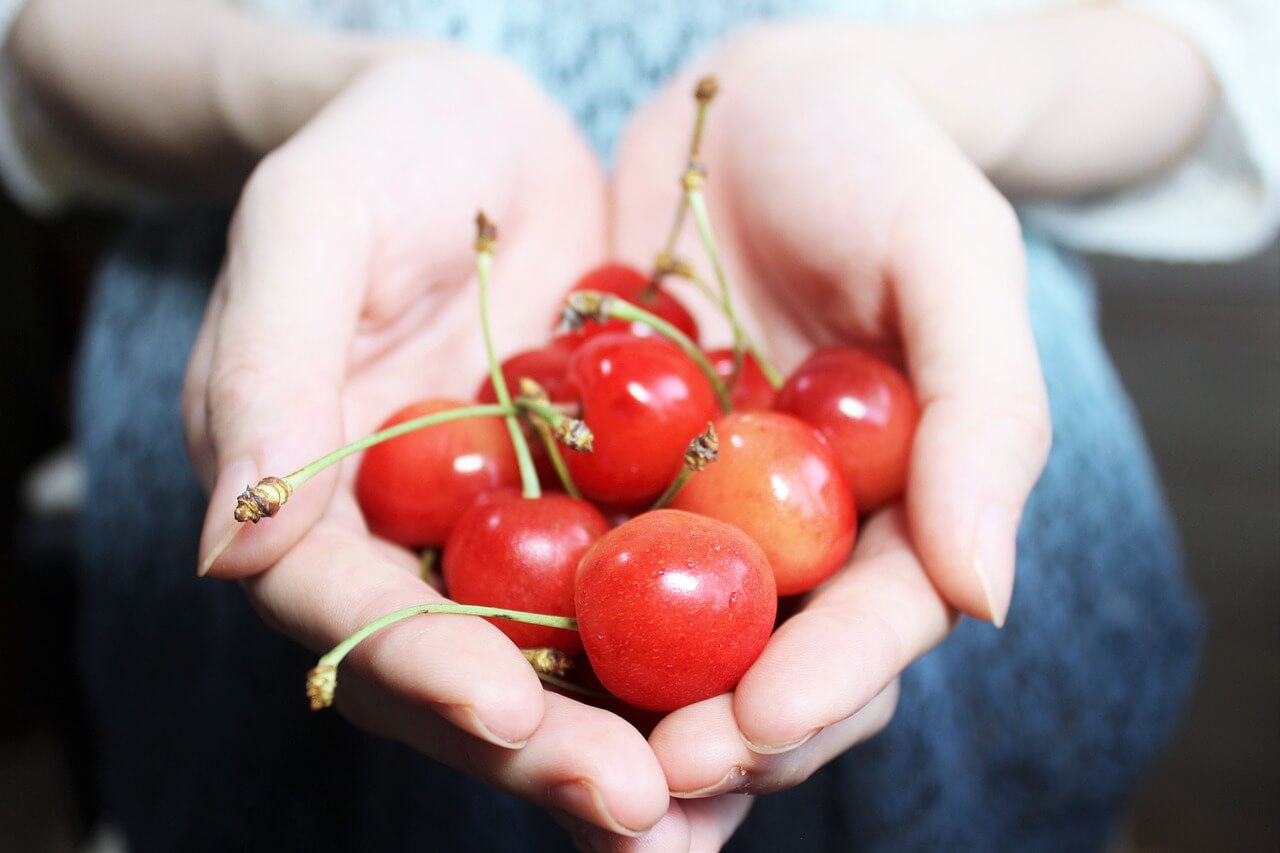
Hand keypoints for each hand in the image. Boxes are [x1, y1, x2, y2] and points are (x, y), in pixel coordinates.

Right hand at [182, 51, 668, 836]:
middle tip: (634, 806)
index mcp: (310, 496)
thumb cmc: (381, 155)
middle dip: (540, 746)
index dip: (419, 662)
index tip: (502, 705)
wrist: (483, 133)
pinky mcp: (593, 513)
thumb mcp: (310, 226)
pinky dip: (685, 659)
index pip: (347, 605)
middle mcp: (404, 543)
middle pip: (457, 671)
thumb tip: (230, 546)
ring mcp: (502, 538)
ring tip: (703, 810)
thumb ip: (264, 371)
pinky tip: (758, 706)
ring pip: (551, 664)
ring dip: (624, 742)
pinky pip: (632, 599)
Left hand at [577, 23, 1051, 848]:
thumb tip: (986, 599)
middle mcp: (798, 534)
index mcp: (898, 507)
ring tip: (568, 782)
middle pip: (771, 670)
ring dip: (622, 725)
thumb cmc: (876, 164)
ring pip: (672, 649)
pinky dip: (541, 623)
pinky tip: (489, 669)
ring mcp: (701, 516)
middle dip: (717, 740)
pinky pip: (577, 562)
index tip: (757, 725)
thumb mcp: (951, 257)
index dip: (825, 683)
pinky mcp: (612, 482)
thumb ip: (983, 419)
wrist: (756, 108)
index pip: (875, 622)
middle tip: (649, 792)